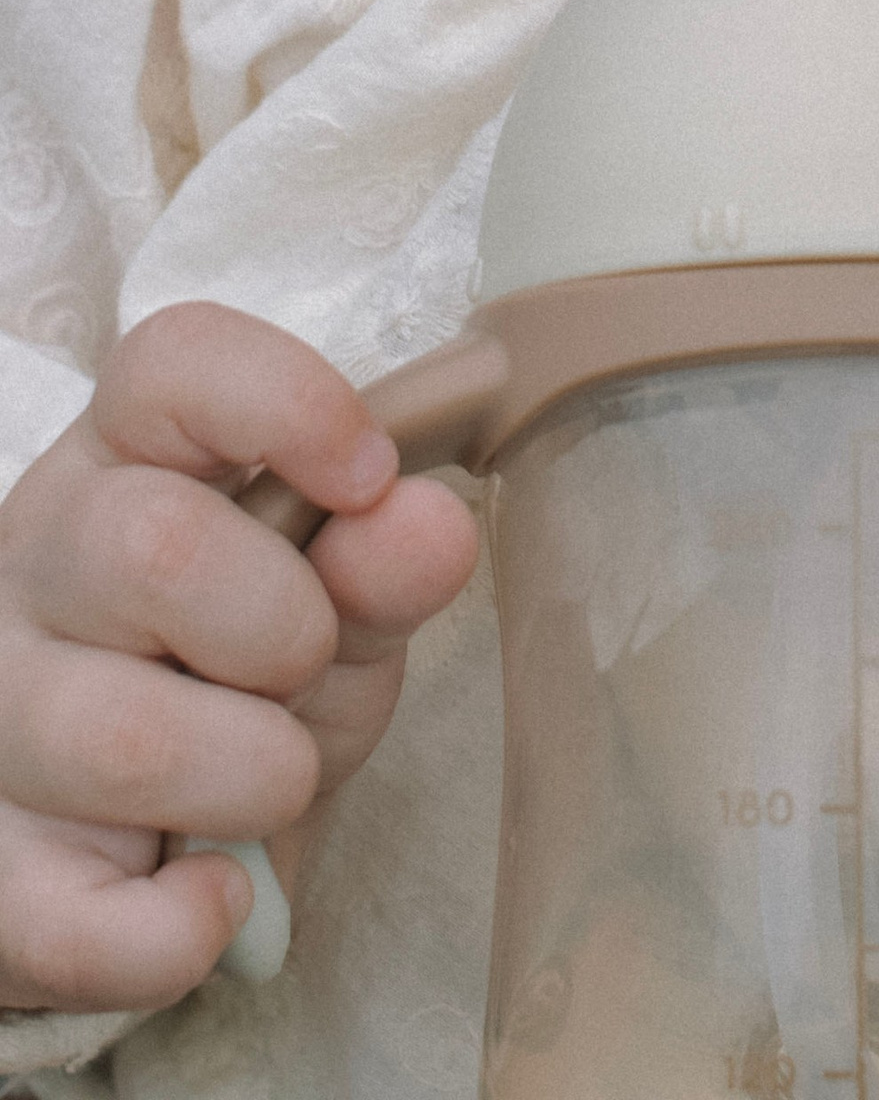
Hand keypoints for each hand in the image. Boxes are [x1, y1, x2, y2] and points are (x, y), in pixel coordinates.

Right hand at [0, 303, 480, 1014]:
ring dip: (255, 775)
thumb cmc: (240, 683)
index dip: (283, 402)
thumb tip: (427, 521)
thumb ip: (382, 562)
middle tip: (303, 665)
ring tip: (270, 780)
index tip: (370, 474)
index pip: (171, 365)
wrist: (142, 853)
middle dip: (282, 625)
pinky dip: (179, 926)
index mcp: (125, 464)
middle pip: (152, 547)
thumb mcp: (333, 608)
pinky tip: (214, 892)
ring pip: (124, 737)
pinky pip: (72, 919)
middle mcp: (33, 568)